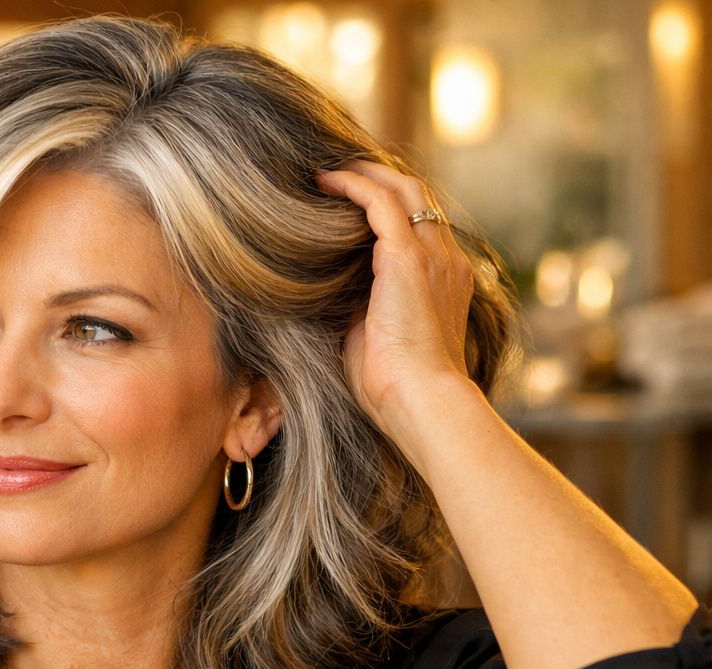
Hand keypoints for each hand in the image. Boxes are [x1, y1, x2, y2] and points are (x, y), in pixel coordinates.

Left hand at [314, 160, 476, 438]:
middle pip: (418, 196)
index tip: (352, 200)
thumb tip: (322, 296)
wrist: (421, 399)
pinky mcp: (407, 257)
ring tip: (328, 169)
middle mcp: (446, 260)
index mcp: (445, 280)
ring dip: (364, 174)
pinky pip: (380, 203)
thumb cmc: (394, 387)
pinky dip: (353, 186)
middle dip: (379, 177)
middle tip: (338, 170)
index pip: (422, 226)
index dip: (390, 205)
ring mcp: (431, 255)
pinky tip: (325, 181)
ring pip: (402, 189)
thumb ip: (359, 308)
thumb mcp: (374, 337)